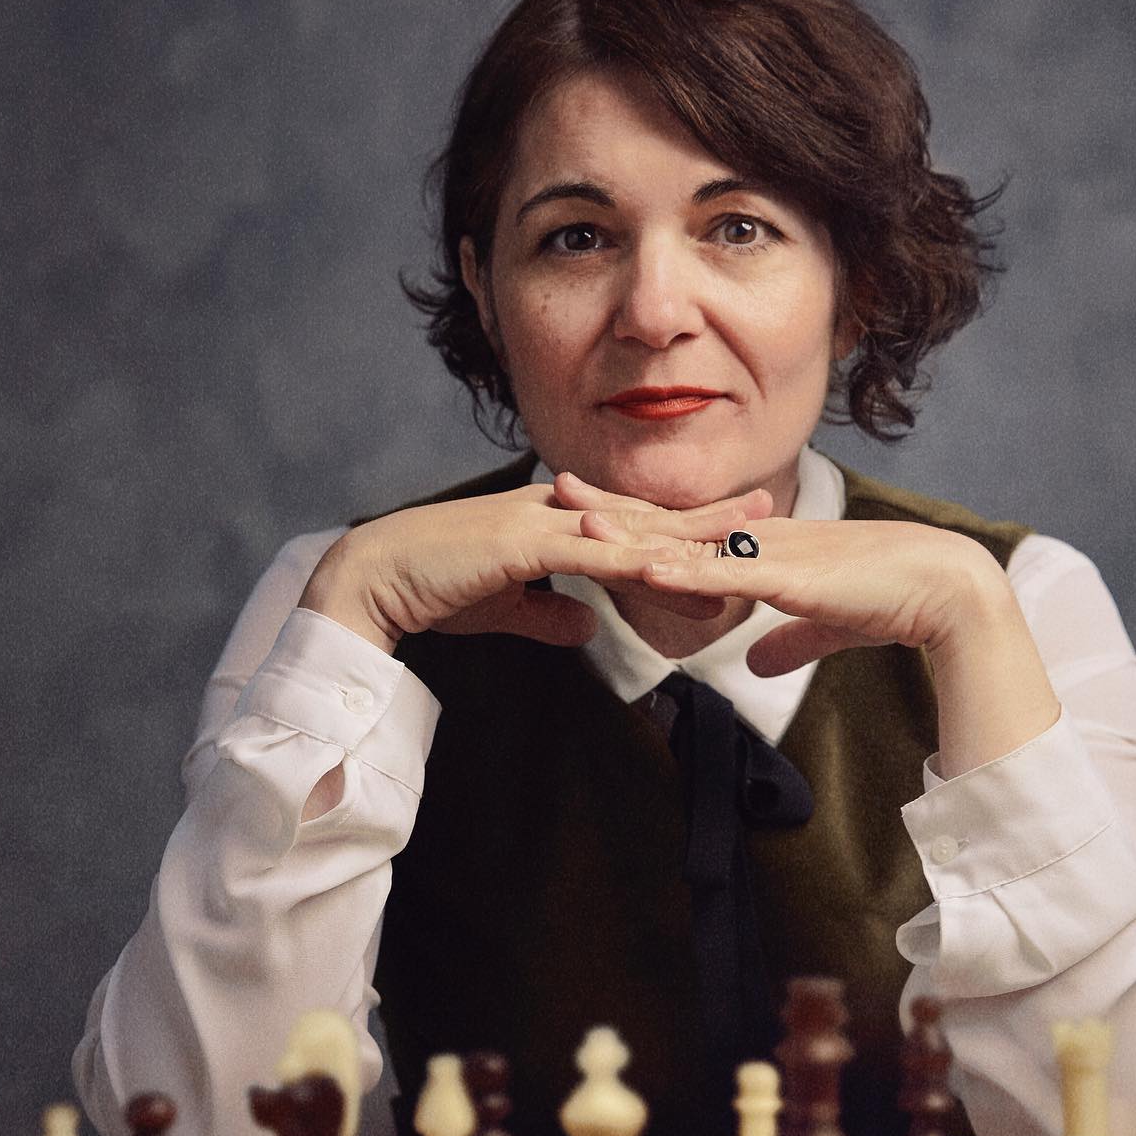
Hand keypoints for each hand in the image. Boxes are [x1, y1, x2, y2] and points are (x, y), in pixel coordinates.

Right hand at [297, 480, 771, 654]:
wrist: (372, 579)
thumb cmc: (429, 589)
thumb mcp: (503, 606)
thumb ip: (548, 612)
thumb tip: (588, 624)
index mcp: (549, 521)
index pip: (627, 522)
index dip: (677, 526)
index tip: (726, 529)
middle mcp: (552, 510)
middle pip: (644, 516)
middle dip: (704, 518)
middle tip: (764, 514)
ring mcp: (539, 522)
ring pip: (629, 531)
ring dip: (688, 538)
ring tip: (741, 543)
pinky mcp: (522, 544)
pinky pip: (592, 553)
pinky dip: (636, 562)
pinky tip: (673, 569)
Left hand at [574, 511, 1013, 674]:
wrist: (943, 591)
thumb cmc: (893, 603)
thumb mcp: (826, 626)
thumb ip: (789, 640)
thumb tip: (759, 664)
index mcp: (767, 547)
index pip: (689, 529)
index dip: (638, 518)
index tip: (590, 507)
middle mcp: (762, 540)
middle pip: (672, 521)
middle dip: (613, 507)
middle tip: (552, 484)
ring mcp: (772, 555)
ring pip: (687, 541)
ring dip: (630, 532)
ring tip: (575, 520)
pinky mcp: (789, 577)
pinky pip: (724, 573)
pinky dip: (681, 570)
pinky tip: (643, 566)